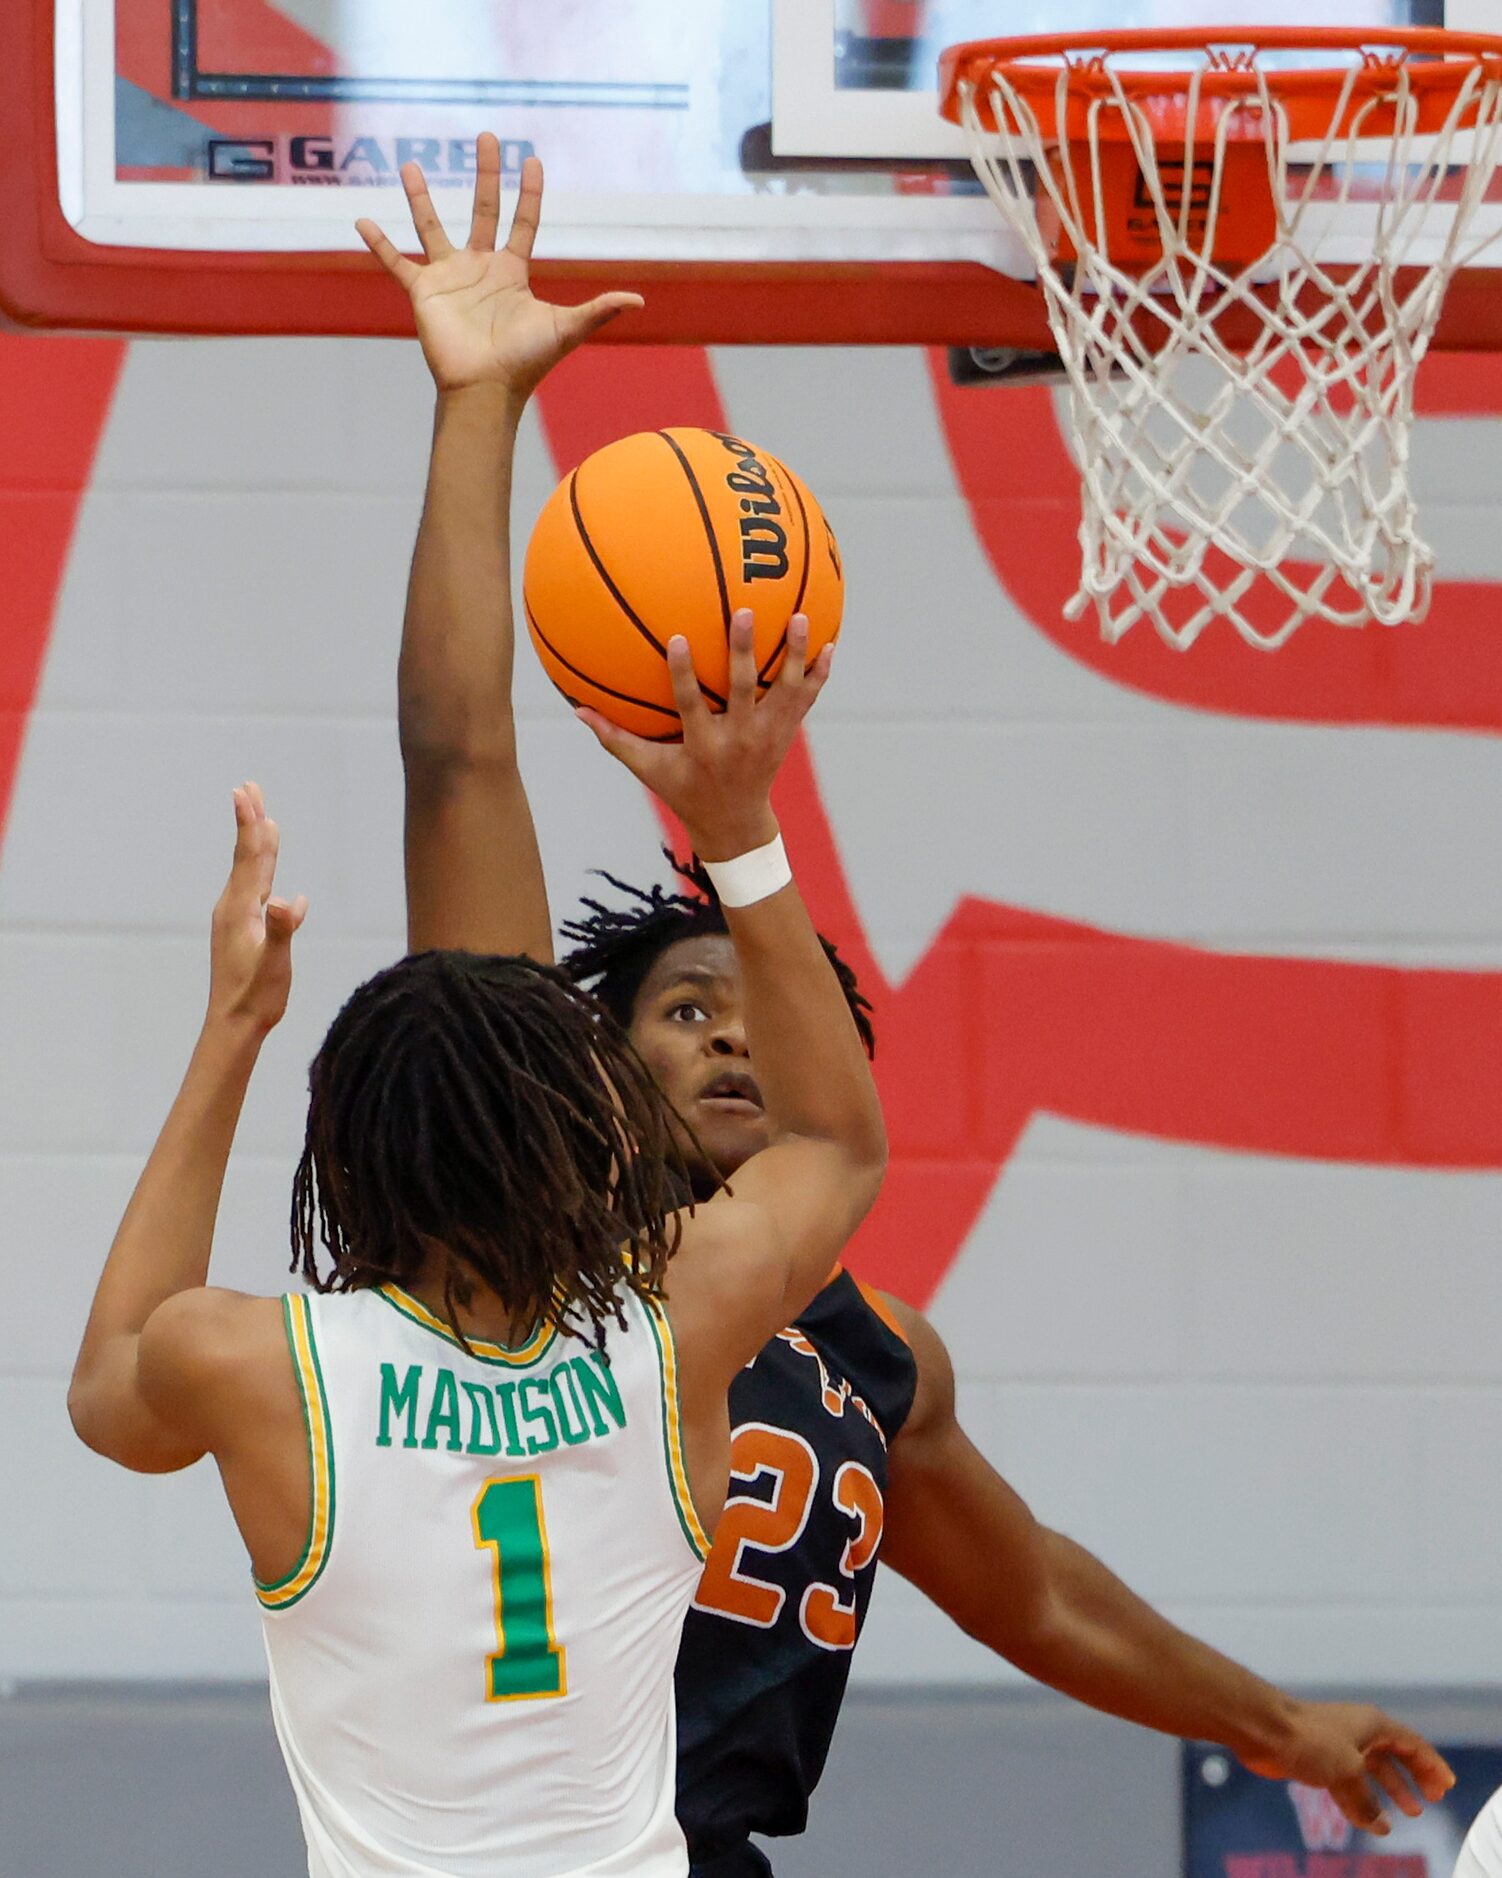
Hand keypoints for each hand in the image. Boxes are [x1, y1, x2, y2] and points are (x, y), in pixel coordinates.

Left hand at [207, 784, 307, 1033]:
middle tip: (248, 789)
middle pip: (245, 856)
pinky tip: (276, 884)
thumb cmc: (255, 996)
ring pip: (249, 872)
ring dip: (255, 844)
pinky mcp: (242, 932)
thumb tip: (288, 902)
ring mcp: (235, 920)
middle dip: (250, 822)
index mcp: (240, 909)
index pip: (249, 858)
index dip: (250, 824)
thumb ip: (280, 930)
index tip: (245, 793)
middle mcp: (233, 908)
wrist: (234, 1025)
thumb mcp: (273, 963)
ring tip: (262, 821)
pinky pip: (254, 892)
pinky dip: (264, 874)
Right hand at [356, 137, 642, 396]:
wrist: (485, 390)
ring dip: (421, 197)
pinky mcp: (423, 292)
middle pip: (483, 209)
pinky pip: (396, 262)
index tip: (532, 160)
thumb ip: (599, 310)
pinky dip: (379, 244)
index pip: (523, 221)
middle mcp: (481, 268)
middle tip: (486, 135)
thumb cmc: (525, 363)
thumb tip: (640, 300)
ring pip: (432, 226)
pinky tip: (361, 221)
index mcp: (512, 272)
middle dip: (486, 173)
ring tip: (409, 164)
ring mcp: (449, 277)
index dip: (529, 192)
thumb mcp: (566, 329)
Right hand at [575, 612, 831, 859]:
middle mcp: (738, 739)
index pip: (690, 704)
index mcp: (703, 745)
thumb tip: (578, 710)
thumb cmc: (684, 792)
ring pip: (785, 692)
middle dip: (744, 653)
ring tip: (801, 618)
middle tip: (745, 613)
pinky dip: (819, 675)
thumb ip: (616, 739)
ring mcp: (767, 736)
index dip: (684, 673)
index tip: (676, 638)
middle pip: (744, 691)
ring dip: (795, 655)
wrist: (735, 825)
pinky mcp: (787, 734)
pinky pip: (806, 701)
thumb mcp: (649, 770)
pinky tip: (831, 646)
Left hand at [1239, 1700, 1454, 1836]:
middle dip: (1414, 1777)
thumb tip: (1381, 1826)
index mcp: (1372, 1724)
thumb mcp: (1348, 1772)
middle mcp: (1358, 1732)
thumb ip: (1367, 1802)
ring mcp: (1338, 1745)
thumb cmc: (1310, 1740)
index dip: (1431, 1764)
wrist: (1264, 1729)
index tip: (1446, 1785)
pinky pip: (1350, 1781)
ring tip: (1409, 1814)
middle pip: (1395, 1754)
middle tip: (1430, 1801)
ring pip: (1373, 1769)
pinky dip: (1363, 1799)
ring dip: (1391, 1790)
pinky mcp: (1319, 1759)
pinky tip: (1371, 1819)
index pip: (1412, 1743)